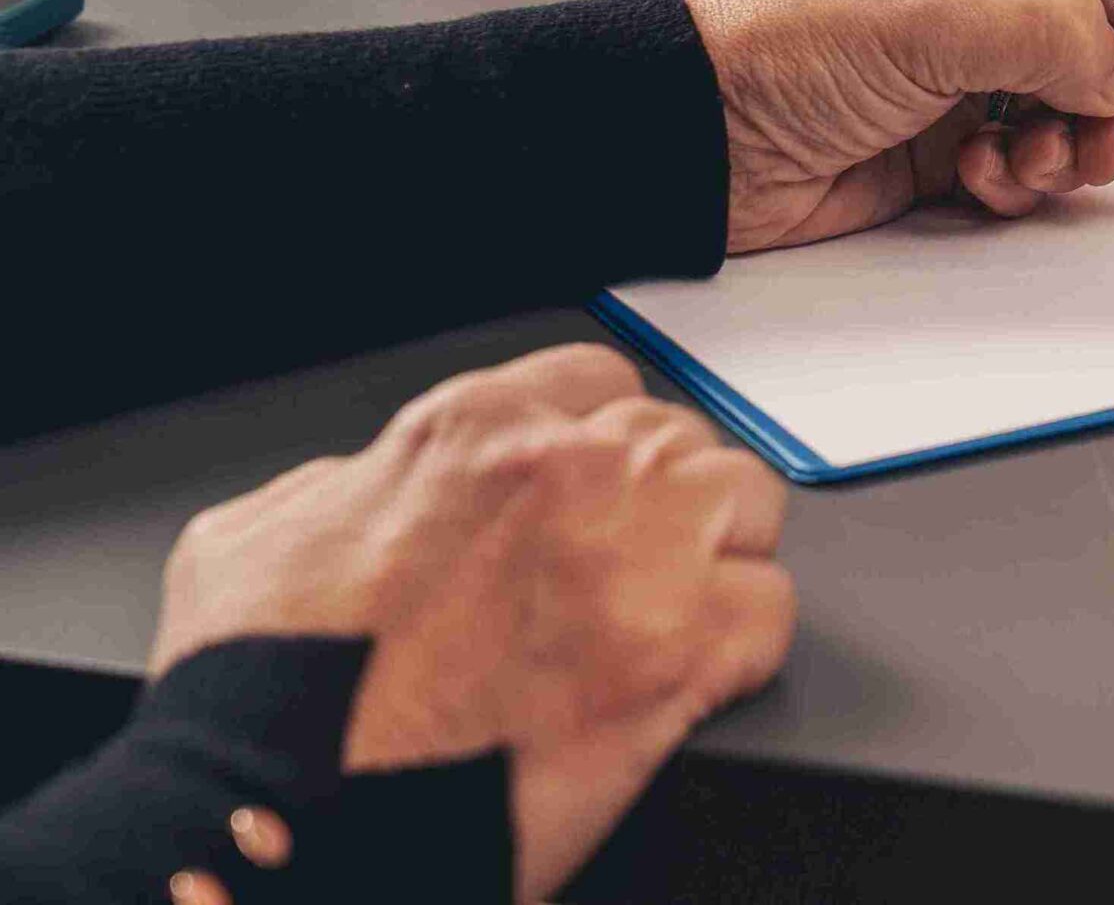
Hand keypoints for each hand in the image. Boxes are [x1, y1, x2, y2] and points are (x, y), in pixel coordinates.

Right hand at [150, 345, 792, 902]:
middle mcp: (574, 473)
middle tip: (632, 559)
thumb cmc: (260, 704)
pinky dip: (747, 639)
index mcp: (474, 433)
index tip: (594, 484)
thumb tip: (362, 490)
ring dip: (721, 549)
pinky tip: (703, 666)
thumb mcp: (248, 545)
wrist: (288, 826)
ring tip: (680, 602)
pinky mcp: (683, 659)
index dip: (595, 439)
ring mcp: (640, 559)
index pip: (595, 382)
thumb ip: (335, 490)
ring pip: (748, 501)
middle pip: (681, 439)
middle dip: (661, 495)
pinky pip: (771, 609)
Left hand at [682, 0, 1113, 251]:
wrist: (698, 140)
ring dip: (1064, 150)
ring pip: (1072, 114)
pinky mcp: (945, 142)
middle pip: (1101, 45)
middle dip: (1109, 102)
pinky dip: (1018, 181)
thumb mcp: (929, 15)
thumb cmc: (782, 45)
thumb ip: (1049, 31)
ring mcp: (964, 71)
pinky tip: (973, 179)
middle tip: (1100, 143)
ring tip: (1022, 161)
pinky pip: (1026, 165)